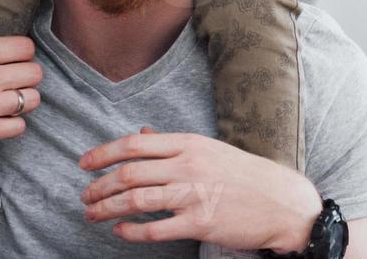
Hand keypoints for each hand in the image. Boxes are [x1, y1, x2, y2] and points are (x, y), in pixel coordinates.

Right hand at [0, 18, 42, 200]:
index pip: (23, 47)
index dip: (22, 53)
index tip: (15, 59)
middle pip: (34, 72)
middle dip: (27, 76)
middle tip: (15, 81)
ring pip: (31, 99)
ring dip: (24, 100)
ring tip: (11, 101)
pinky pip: (19, 126)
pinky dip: (13, 125)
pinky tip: (0, 122)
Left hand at [80, 128, 321, 251]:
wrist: (281, 201)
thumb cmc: (245, 174)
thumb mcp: (209, 150)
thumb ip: (173, 144)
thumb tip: (142, 134)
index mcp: (189, 143)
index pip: (135, 145)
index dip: (103, 154)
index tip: (84, 163)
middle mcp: (188, 166)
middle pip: (129, 172)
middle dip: (100, 185)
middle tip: (85, 195)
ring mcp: (193, 195)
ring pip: (136, 199)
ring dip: (107, 208)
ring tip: (93, 214)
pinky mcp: (199, 223)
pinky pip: (155, 228)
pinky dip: (132, 231)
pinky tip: (120, 231)